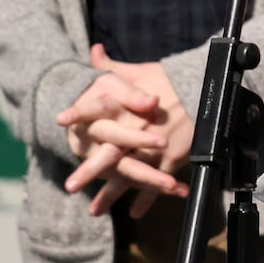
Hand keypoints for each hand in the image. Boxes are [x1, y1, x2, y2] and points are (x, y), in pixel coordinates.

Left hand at [55, 45, 190, 216]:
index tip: (60, 119)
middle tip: (71, 186)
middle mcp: (138, 126)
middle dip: (91, 169)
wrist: (204, 88)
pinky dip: (145, 199)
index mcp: (128, 104)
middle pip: (111, 151)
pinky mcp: (171, 157)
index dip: (79, 111)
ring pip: (129, 172)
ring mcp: (155, 145)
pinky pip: (155, 181)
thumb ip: (112, 68)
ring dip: (112, 193)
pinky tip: (133, 211)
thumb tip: (94, 50)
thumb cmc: (168, 80)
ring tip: (94, 211)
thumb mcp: (139, 72)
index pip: (100, 105)